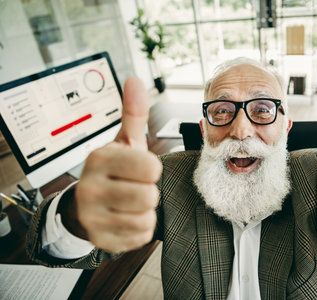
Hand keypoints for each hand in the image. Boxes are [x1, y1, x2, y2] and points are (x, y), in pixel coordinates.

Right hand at [74, 77, 161, 253]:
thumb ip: (133, 114)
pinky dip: (140, 229)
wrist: (83, 205)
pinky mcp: (101, 240)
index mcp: (100, 159)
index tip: (141, 168)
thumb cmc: (112, 170)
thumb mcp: (123, 142)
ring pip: (146, 218)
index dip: (151, 169)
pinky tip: (126, 218)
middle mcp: (91, 188)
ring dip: (146, 211)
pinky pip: (141, 237)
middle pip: (150, 196)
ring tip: (131, 203)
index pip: (150, 167)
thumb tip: (135, 80)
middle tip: (135, 187)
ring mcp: (93, 217)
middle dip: (149, 191)